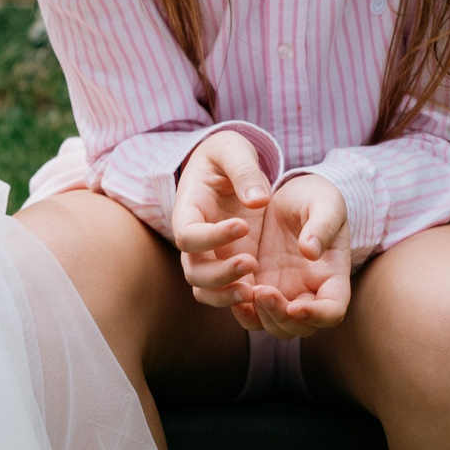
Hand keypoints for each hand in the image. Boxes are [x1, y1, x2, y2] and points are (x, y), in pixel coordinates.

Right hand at [171, 131, 274, 312]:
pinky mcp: (227, 263)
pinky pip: (224, 291)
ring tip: (254, 291)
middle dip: (219, 273)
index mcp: (188, 210)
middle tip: (251, 262)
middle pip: (193, 269)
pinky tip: (261, 296)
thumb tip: (257, 201)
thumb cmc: (226, 154)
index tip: (243, 226)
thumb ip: (244, 171)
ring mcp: (209, 254)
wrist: (226, 167)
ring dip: (225, 294)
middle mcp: (194, 238)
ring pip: (204, 288)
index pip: (188, 234)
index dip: (211, 236)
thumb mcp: (233, 150)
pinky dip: (237, 299)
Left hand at [243, 174, 350, 335]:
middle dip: (281, 317)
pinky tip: (232, 291)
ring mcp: (282, 292)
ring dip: (261, 317)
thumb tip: (310, 252)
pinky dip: (242, 311)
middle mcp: (308, 291)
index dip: (317, 315)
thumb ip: (321, 225)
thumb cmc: (314, 197)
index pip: (332, 311)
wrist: (287, 193)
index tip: (295, 305)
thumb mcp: (324, 202)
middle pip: (300, 327)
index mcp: (332, 276)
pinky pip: (250, 313)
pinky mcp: (257, 286)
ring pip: (274, 326)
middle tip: (263, 291)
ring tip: (248, 290)